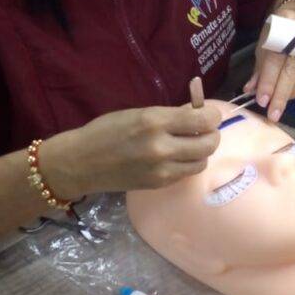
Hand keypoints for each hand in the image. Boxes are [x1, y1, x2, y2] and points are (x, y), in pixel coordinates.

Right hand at [38, 102, 222, 198]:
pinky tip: (176, 157)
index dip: (213, 115)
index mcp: (155, 121)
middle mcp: (162, 147)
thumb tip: (199, 109)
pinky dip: (187, 164)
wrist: (82, 163)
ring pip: (201, 162)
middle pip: (209, 143)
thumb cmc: (106, 131)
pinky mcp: (159, 184)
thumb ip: (170, 114)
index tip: (210, 114)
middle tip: (205, 130)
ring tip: (189, 144)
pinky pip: (186, 173)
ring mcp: (162, 169)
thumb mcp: (139, 113)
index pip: (203, 119)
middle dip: (212, 134)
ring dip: (201, 152)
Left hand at [243, 1, 294, 121]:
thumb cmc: (280, 29)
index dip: (268, 81)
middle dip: (282, 95)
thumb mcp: (265, 43)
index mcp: (285, 24)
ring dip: (293, 93)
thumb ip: (260, 67)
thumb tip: (252, 90)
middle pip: (294, 69)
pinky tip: (294, 89)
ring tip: (281, 101)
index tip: (262, 101)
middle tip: (273, 113)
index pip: (276, 58)